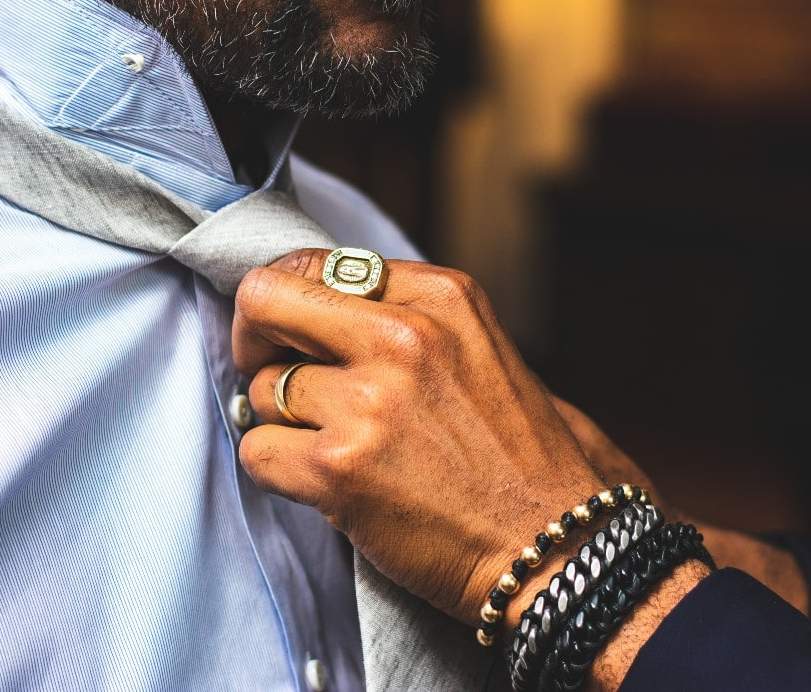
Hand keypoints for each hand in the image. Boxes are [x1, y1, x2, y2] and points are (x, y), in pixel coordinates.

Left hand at [232, 249, 604, 624]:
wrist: (559, 548)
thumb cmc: (521, 457)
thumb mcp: (480, 348)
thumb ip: (405, 317)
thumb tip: (317, 309)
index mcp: (440, 297)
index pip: (314, 262)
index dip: (288, 302)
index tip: (290, 335)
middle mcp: (402, 337)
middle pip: (263, 300)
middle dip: (251, 339)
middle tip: (266, 372)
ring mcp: (368, 403)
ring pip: (261, 388)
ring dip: (282, 421)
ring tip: (334, 447)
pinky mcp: (340, 469)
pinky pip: (257, 450)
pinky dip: (276, 470)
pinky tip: (323, 484)